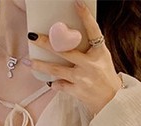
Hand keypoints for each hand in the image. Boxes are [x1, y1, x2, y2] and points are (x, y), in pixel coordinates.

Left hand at [23, 0, 121, 116]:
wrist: (112, 101)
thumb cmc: (105, 77)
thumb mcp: (102, 57)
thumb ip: (89, 47)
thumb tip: (69, 35)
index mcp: (99, 52)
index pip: (93, 30)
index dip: (85, 16)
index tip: (77, 3)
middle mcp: (90, 64)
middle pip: (64, 50)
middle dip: (46, 43)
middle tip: (33, 36)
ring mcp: (82, 78)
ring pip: (56, 70)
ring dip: (40, 65)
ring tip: (28, 62)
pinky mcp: (77, 91)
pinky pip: (60, 85)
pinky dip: (54, 83)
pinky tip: (49, 81)